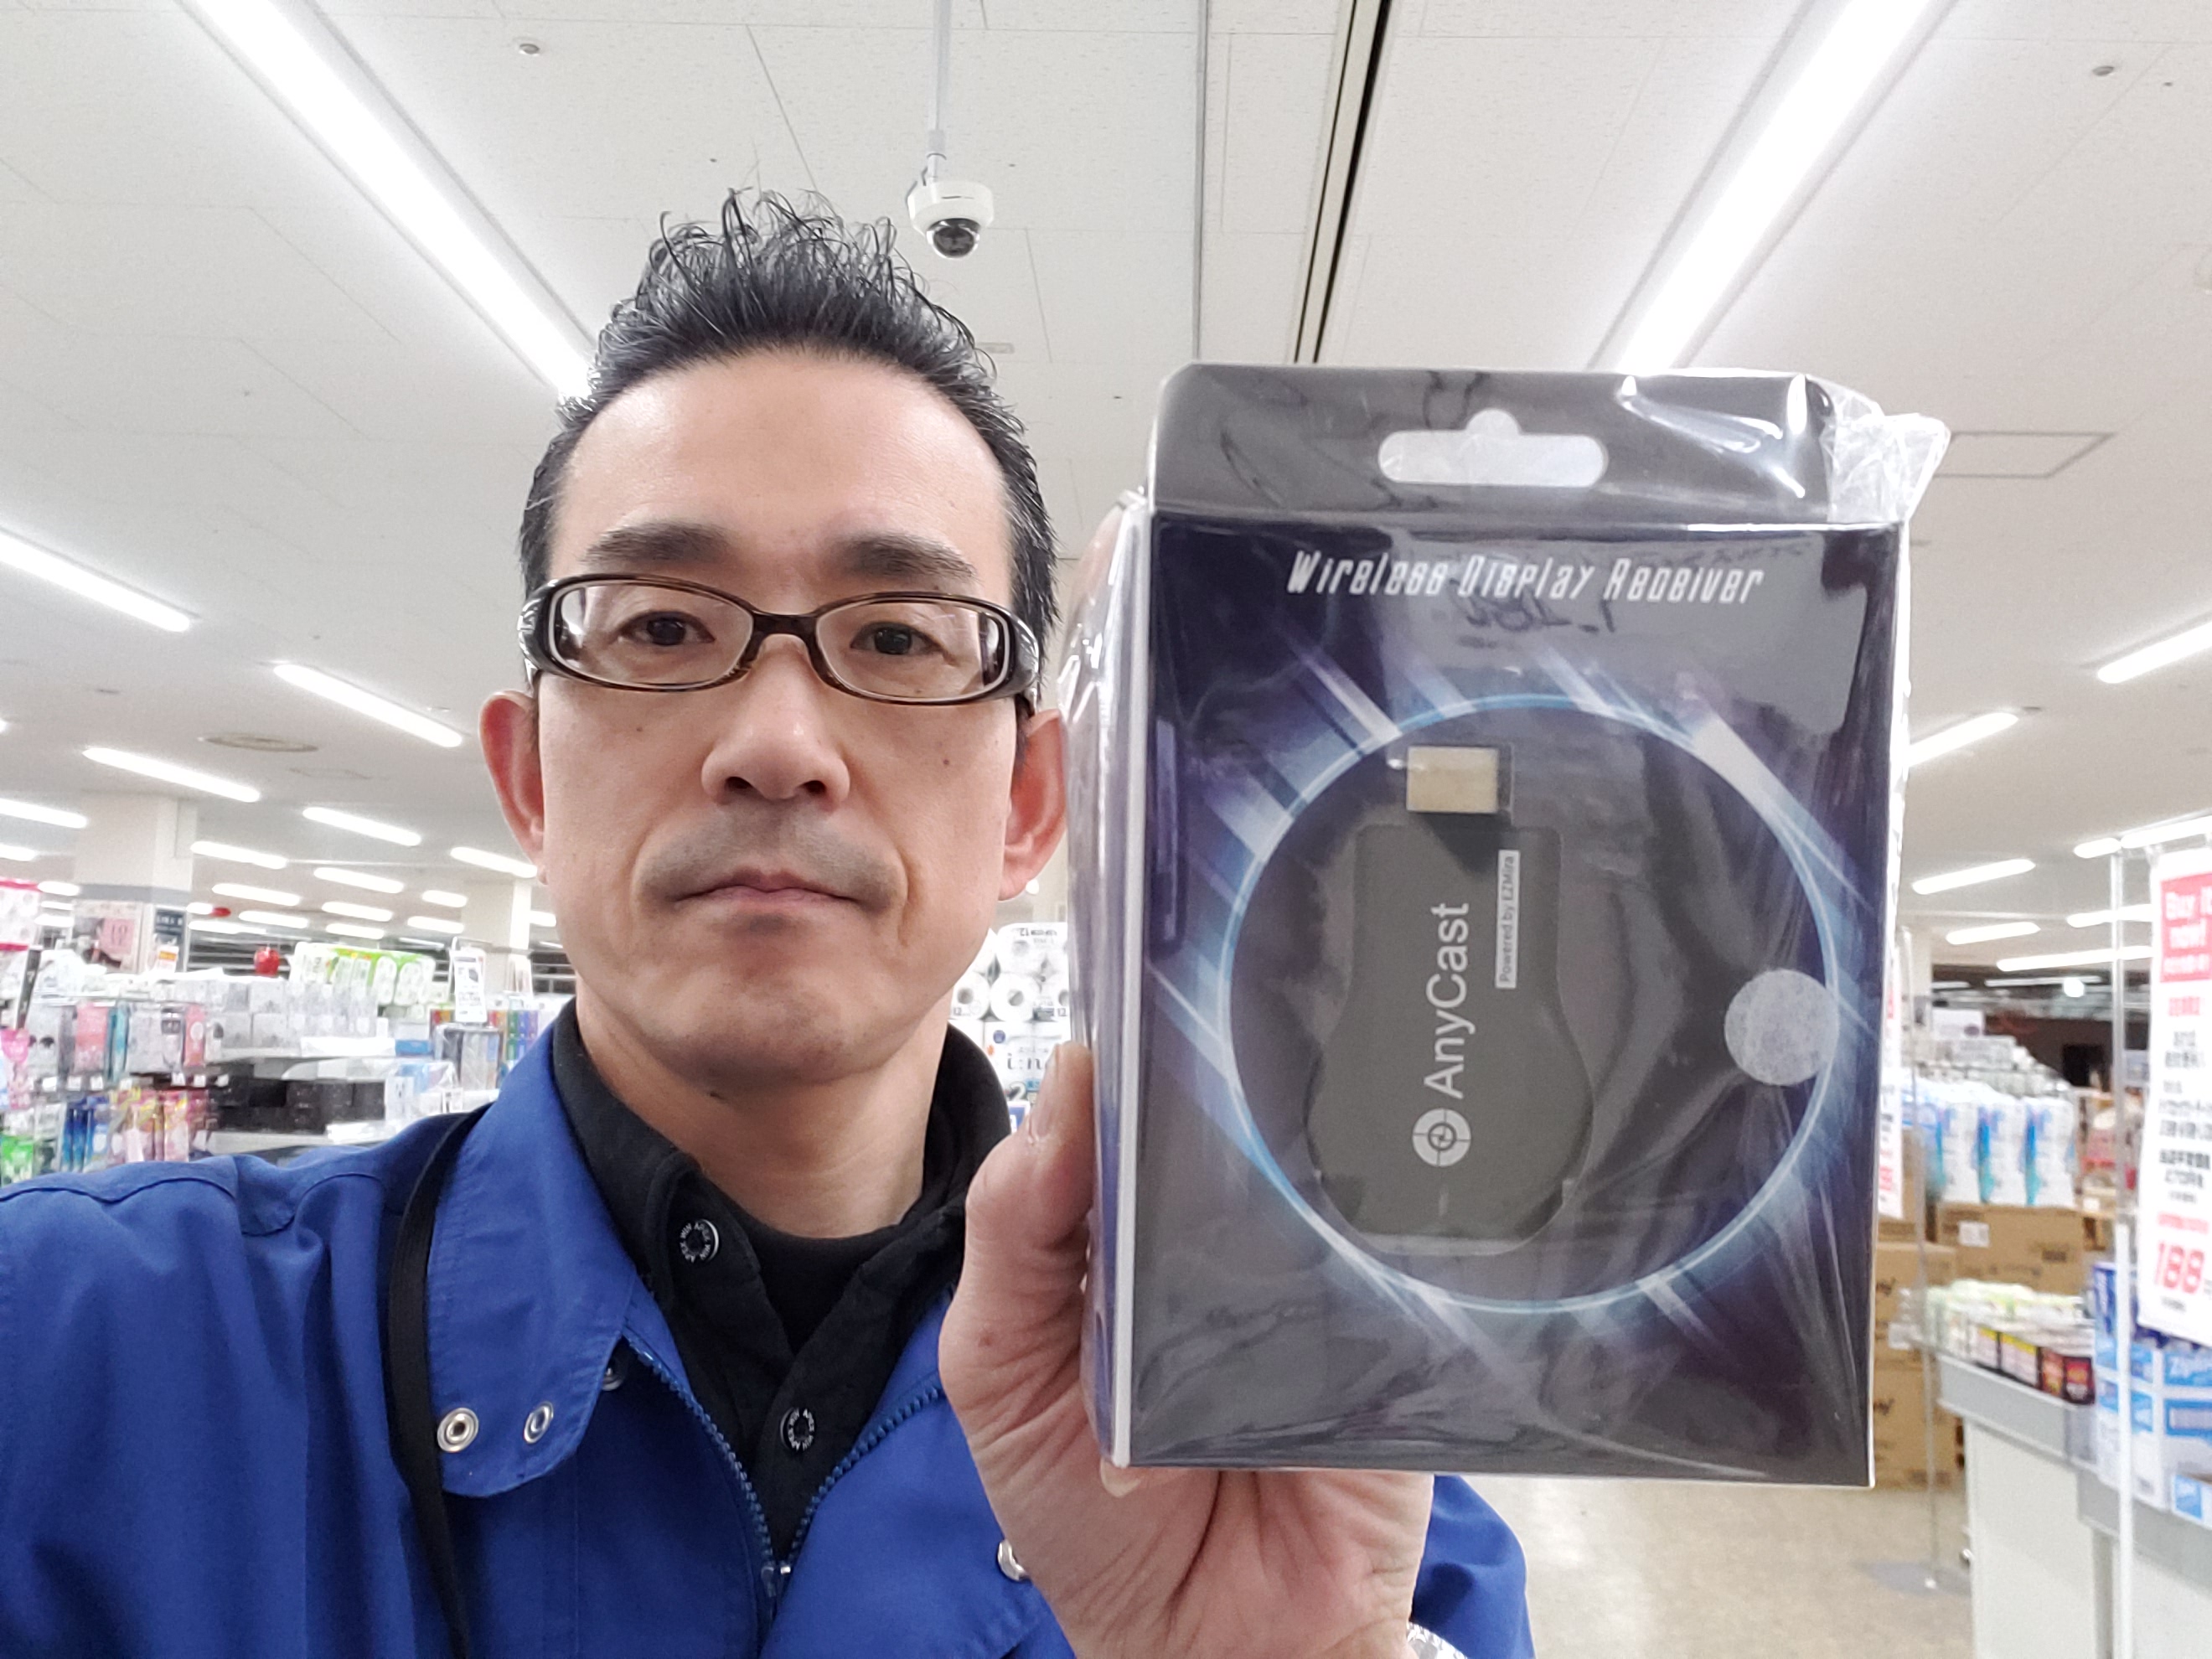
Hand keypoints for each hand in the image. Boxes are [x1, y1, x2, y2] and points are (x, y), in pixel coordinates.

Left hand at [942, 1045, 1432, 1658]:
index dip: (1117, 1067)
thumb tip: (1065, 1087)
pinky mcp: (1390, 1319)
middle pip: (1218, 1121)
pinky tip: (1327, 1215)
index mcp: (1118, 1223)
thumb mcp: (1000, 1364)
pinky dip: (1358, 1228)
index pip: (1121, 1108)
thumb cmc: (1088, 1512)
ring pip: (1305, 1166)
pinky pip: (1383, 1249)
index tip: (1113, 1041)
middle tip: (1182, 1076)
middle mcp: (1215, 1230)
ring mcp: (1308, 1266)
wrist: (1213, 1646)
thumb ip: (1011, 1230)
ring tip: (1242, 1150)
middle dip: (1196, 1096)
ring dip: (1277, 1153)